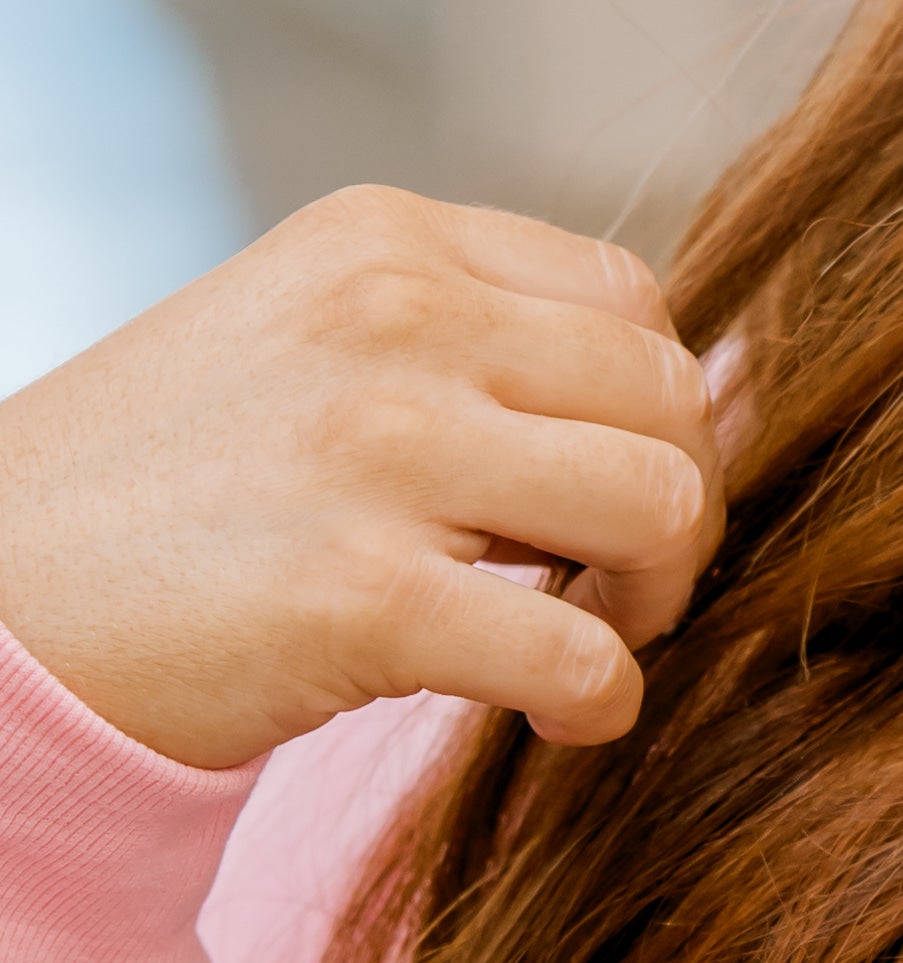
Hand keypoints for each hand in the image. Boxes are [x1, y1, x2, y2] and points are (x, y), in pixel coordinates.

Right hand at [0, 189, 723, 771]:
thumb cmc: (161, 489)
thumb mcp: (300, 339)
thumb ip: (458, 340)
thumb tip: (679, 394)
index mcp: (383, 241)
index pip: (629, 295)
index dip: (654, 407)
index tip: (611, 486)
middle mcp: (392, 317)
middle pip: (668, 394)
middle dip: (681, 502)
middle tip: (624, 583)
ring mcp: (379, 451)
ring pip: (659, 502)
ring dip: (658, 593)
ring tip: (595, 636)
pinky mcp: (359, 598)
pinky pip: (579, 654)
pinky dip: (604, 703)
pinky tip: (565, 721)